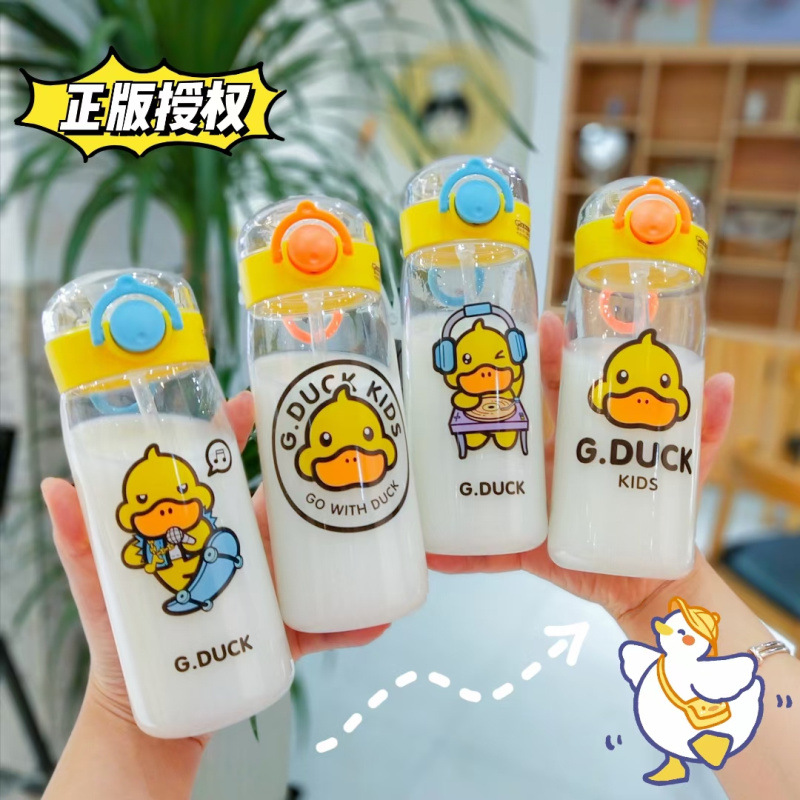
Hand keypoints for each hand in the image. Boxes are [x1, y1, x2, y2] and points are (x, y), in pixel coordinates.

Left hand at [41, 391, 386, 743]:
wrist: (152, 708)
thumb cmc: (124, 639)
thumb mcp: (101, 586)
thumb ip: (80, 540)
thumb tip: (52, 485)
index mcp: (214, 525)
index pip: (235, 464)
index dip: (248, 426)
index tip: (265, 397)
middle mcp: (251, 548)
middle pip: (291, 502)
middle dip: (323, 476)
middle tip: (352, 460)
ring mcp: (274, 588)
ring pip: (322, 556)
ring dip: (356, 546)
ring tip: (384, 541)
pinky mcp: (287, 630)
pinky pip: (327, 621)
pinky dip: (353, 623)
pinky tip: (378, 622)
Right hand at [427, 311, 734, 622]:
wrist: (644, 575)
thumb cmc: (656, 509)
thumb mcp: (682, 469)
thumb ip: (701, 431)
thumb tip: (723, 380)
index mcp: (573, 434)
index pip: (555, 383)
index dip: (546, 351)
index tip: (538, 323)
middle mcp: (540, 460)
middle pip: (506, 419)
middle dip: (483, 390)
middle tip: (467, 369)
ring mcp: (524, 499)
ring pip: (480, 476)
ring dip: (450, 465)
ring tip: (426, 450)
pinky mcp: (519, 543)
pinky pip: (484, 547)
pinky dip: (457, 554)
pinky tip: (433, 552)